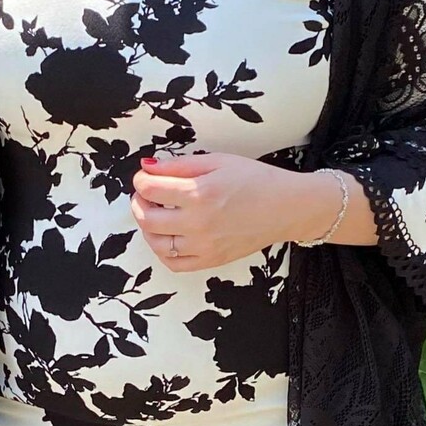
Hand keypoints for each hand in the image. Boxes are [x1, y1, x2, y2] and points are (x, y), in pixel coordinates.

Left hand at [130, 151, 345, 272]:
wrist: (286, 207)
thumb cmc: (255, 180)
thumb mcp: (217, 161)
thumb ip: (179, 165)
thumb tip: (147, 167)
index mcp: (199, 194)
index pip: (150, 189)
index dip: (141, 180)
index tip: (145, 177)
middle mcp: (198, 224)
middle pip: (147, 218)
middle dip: (139, 203)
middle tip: (145, 195)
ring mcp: (204, 246)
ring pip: (157, 244)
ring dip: (147, 228)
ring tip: (154, 215)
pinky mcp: (211, 260)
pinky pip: (175, 264)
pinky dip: (163, 251)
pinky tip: (167, 237)